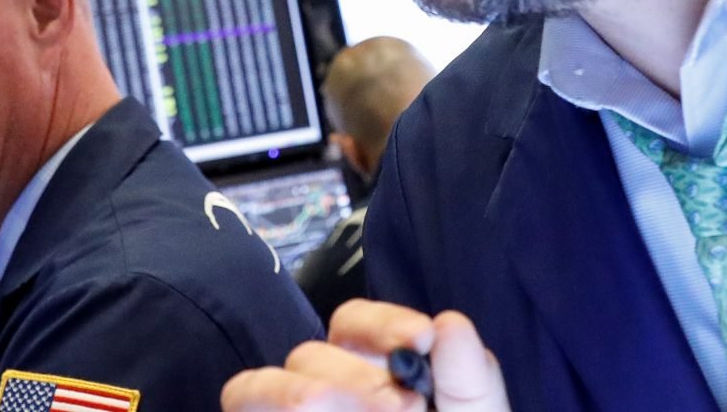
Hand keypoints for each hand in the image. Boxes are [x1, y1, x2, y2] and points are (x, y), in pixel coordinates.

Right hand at [223, 300, 509, 411]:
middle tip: (403, 410)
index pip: (352, 324)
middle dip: (354, 376)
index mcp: (370, 377)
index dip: (380, 324)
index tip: (419, 339)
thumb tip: (450, 323)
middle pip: (308, 357)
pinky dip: (278, 408)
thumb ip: (471, 382)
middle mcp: (322, 398)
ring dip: (300, 395)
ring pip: (255, 388)